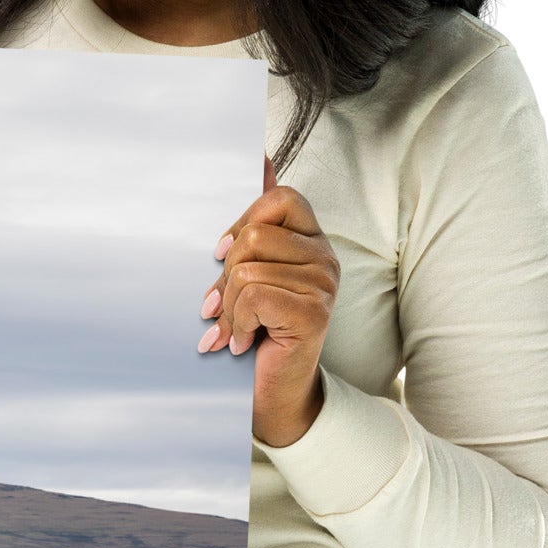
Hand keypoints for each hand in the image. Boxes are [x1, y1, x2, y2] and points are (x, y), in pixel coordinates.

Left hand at [197, 156, 339, 447]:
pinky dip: (236, 323)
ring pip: (248, 269)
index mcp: (311, 241)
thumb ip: (252, 227)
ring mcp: (324, 284)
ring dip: (229, 307)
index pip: (280, 198)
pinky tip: (242, 342)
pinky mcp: (314, 312)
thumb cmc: (256, 331)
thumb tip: (260, 155)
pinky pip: (254, 295)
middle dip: (225, 276)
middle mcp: (325, 257)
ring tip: (234, 329)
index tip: (222, 257)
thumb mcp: (246, 274)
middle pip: (255, 236)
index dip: (242, 223)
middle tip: (222, 307)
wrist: (273, 392)